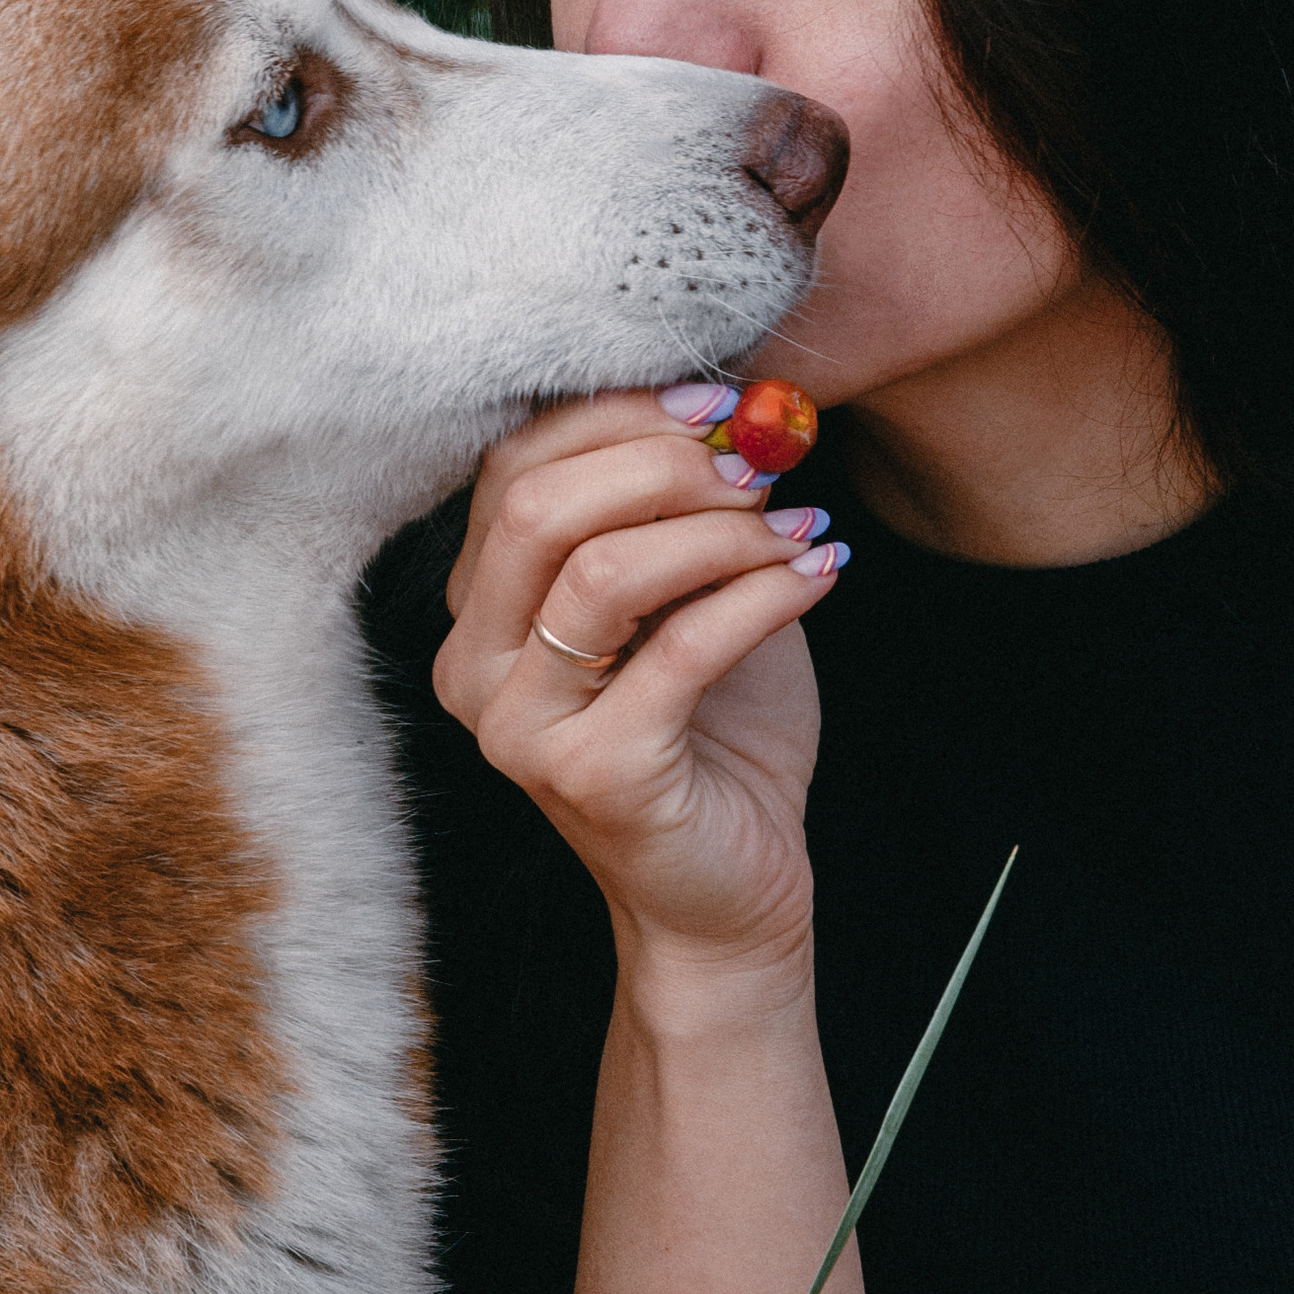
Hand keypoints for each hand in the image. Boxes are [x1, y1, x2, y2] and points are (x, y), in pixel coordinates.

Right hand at [432, 385, 847, 988]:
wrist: (734, 890)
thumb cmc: (715, 734)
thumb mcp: (692, 595)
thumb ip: (684, 511)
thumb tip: (735, 411)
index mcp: (480, 609)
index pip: (514, 466)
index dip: (618, 414)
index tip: (722, 403)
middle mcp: (474, 667)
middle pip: (538, 507)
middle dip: (665, 464)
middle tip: (761, 463)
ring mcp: (522, 728)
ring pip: (602, 572)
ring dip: (719, 531)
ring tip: (797, 529)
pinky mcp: (596, 775)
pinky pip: (682, 649)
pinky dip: (762, 595)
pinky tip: (819, 576)